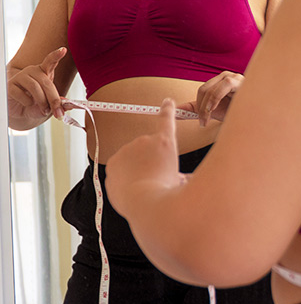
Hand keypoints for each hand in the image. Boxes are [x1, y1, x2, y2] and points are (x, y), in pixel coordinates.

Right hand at [7, 47, 66, 127]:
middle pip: (46, 82)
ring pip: (35, 88)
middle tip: (57, 112)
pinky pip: (21, 94)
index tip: (63, 50)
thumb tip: (70, 105)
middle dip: (53, 99)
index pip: (50, 61)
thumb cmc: (36, 104)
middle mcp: (32, 71)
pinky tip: (26, 103)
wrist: (20, 112)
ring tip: (43, 109)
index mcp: (44, 72)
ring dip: (41, 102)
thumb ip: (60, 103)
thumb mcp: (50, 104)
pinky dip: (27, 102)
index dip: (56, 55)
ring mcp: (20, 76)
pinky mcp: (10, 84)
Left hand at [106, 98, 183, 218]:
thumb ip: (180, 175)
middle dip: (149, 160)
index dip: (168, 109)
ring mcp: (127, 150)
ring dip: (136, 169)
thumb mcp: (180, 180)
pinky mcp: (113, 162)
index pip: (167, 119)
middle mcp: (145, 141)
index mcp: (165, 142)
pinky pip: (120, 168)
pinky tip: (131, 186)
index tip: (167, 102)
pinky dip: (124, 176)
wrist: (144, 201)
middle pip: (147, 148)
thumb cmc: (165, 192)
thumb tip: (184, 180)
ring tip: (143, 185)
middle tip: (154, 178)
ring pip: (132, 159)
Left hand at [180, 71, 243, 126]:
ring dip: (205, 107)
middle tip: (202, 123)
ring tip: (207, 120)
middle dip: (200, 108)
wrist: (259, 120)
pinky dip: (215, 98)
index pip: (203, 90)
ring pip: (210, 89)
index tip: (195, 120)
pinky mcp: (242, 80)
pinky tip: (215, 110)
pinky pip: (224, 85)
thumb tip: (177, 111)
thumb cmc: (240, 114)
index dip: (197, 106)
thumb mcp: (215, 112)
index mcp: (221, 83)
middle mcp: (228, 77)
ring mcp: (235, 77)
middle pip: (204, 89)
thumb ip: (197, 110)